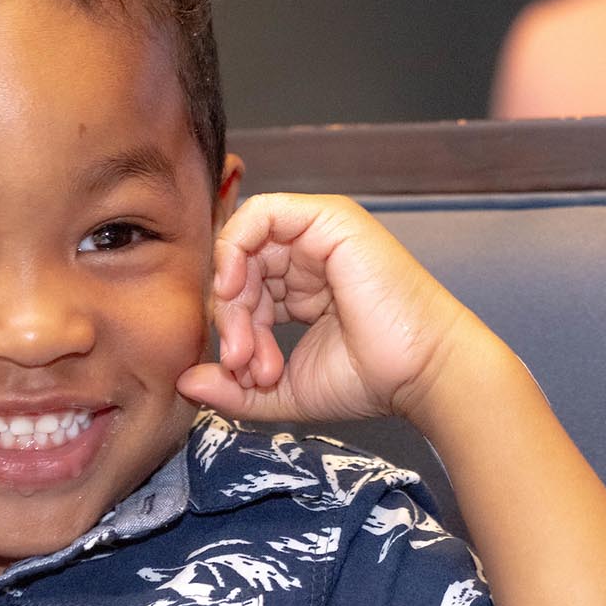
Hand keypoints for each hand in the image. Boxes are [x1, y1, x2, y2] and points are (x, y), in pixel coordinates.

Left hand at [176, 193, 470, 424]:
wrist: (420, 372)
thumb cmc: (369, 379)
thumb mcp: (282, 391)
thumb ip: (233, 388)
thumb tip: (185, 382)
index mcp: (303, 286)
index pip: (243, 292)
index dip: (233, 331)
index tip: (246, 375)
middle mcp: (308, 254)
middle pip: (238, 271)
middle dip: (230, 321)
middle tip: (242, 364)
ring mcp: (318, 233)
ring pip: (243, 247)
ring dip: (233, 300)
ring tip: (248, 347)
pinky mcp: (327, 218)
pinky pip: (260, 214)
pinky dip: (235, 248)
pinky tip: (235, 291)